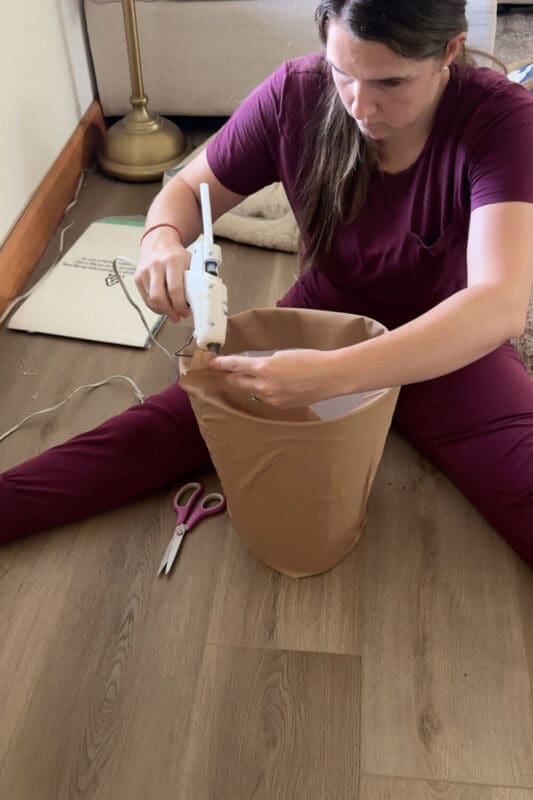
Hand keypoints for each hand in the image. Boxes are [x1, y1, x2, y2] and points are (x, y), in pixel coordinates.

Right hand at [134, 228, 190, 322]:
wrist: (159, 242)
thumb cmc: (177, 255)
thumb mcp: (190, 263)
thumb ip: (196, 279)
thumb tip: (201, 300)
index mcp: (173, 261)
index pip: (175, 289)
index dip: (180, 305)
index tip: (185, 312)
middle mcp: (156, 265)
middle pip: (159, 297)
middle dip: (169, 311)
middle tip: (177, 316)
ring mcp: (145, 271)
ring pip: (151, 300)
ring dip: (162, 310)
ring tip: (171, 311)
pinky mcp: (138, 277)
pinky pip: (145, 298)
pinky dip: (154, 306)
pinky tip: (162, 305)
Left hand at [209, 348, 337, 407]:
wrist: (329, 376)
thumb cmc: (309, 359)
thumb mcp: (282, 355)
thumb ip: (264, 363)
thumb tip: (252, 369)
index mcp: (264, 368)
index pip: (236, 366)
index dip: (222, 364)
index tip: (212, 363)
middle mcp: (264, 386)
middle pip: (238, 382)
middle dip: (230, 376)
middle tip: (224, 371)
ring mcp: (272, 399)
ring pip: (253, 391)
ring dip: (250, 384)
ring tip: (256, 377)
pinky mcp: (280, 407)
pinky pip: (266, 398)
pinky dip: (265, 391)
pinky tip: (275, 385)